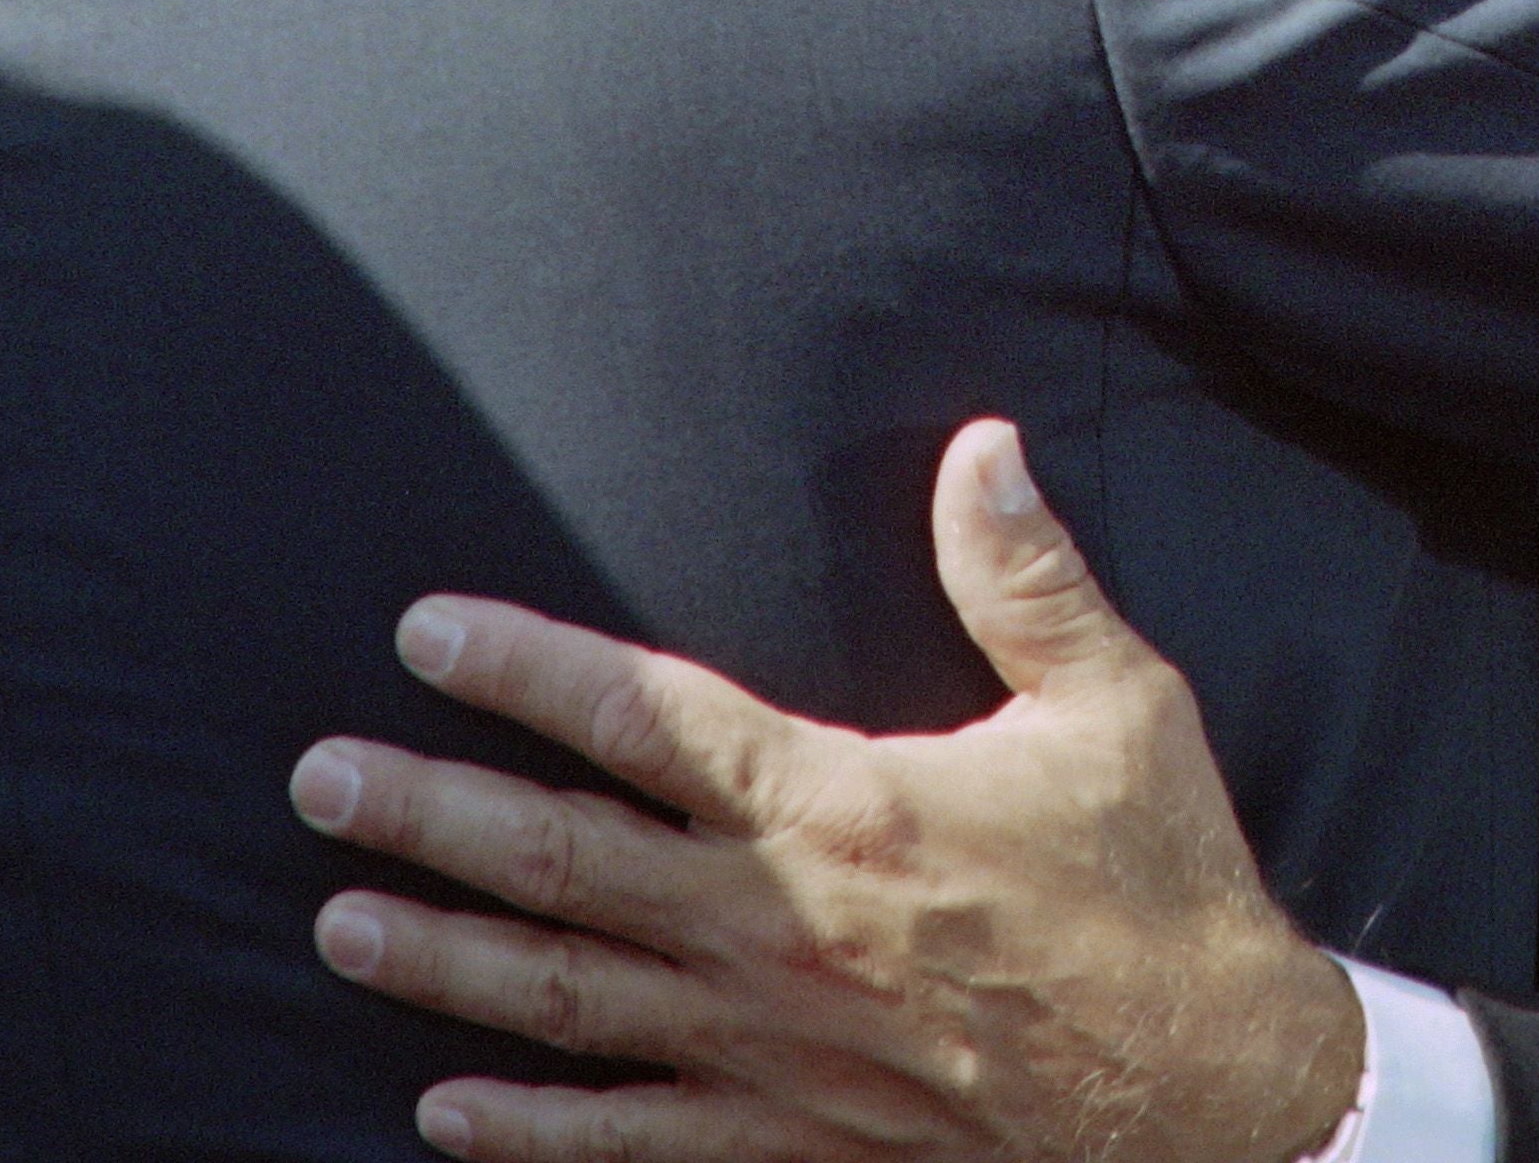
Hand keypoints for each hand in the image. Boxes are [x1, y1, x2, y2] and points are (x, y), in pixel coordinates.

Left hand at [294, 423, 1361, 1162]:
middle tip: (320, 782)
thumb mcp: (1119, 709)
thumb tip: (981, 445)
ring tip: (337, 927)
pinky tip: (445, 1116)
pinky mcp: (794, 1144)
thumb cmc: (1164, 893)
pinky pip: (632, 1143)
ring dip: (444, 963)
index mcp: (844, 810)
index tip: (425, 632)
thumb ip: (1028, 578)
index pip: (647, 721)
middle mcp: (780, 933)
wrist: (1218, 1101)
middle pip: (565, 864)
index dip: (527, 671)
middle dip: (429, 815)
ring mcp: (774, 1053)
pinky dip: (531, 1135)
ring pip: (567, 1001)